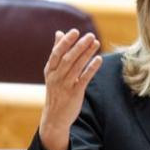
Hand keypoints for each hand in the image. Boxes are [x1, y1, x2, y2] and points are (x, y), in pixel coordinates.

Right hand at [39, 29, 101, 149]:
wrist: (55, 117)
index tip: (75, 31)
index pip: (57, 53)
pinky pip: (84, 79)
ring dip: (87, 54)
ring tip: (96, 43)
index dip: (65, 42)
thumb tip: (59, 33)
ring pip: (76, 67)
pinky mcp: (75, 93)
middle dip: (79, 46)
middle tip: (90, 35)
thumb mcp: (53, 72)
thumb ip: (57, 52)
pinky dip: (91, 68)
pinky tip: (99, 60)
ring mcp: (65, 85)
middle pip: (68, 59)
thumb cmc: (55, 90)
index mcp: (50, 70)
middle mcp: (56, 77)